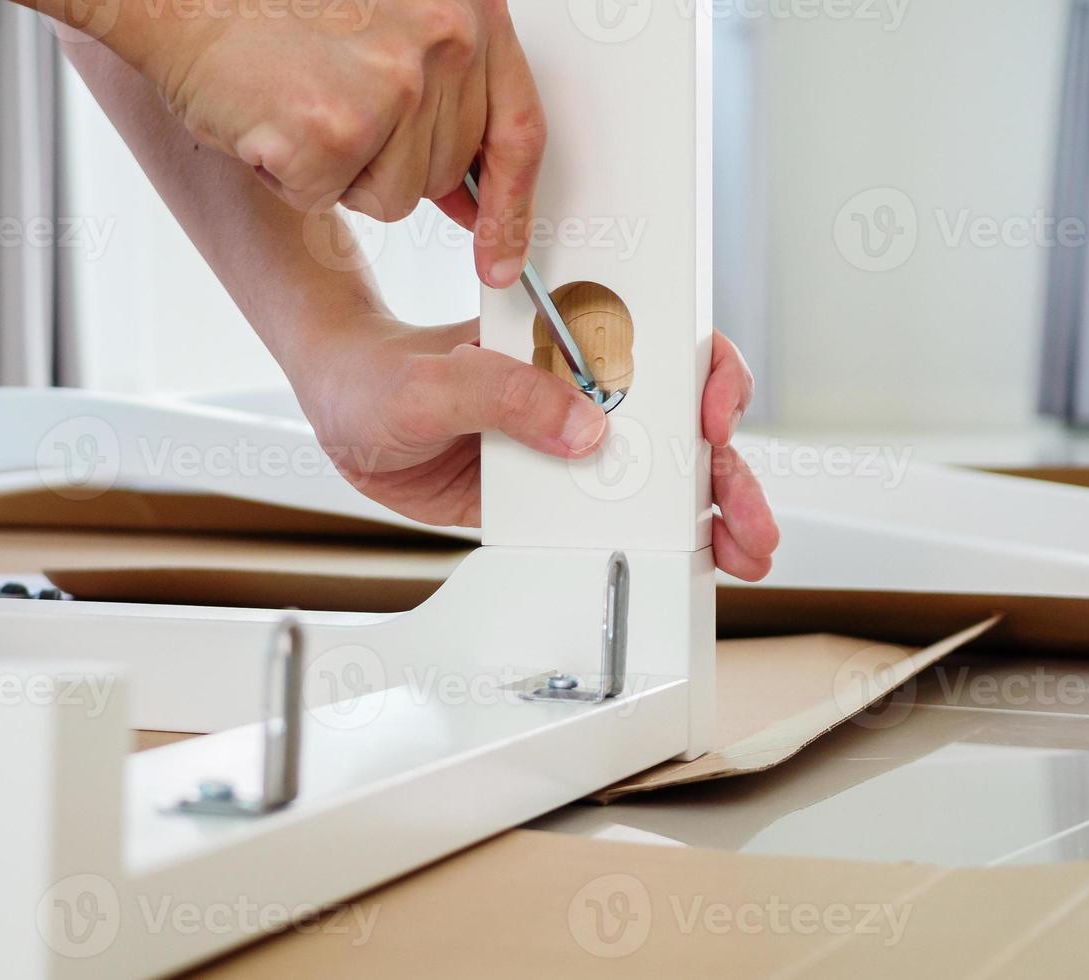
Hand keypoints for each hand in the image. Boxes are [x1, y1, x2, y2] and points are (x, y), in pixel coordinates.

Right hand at [123, 0, 544, 287]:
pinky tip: (272, 116)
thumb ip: (441, 94)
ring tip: (299, 101)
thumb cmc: (268, 3)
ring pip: (396, 196)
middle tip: (332, 104)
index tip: (503, 257)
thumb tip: (469, 194)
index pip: (519, 130)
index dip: (512, 206)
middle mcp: (445, 38)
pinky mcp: (340, 128)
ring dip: (341, 171)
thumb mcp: (387, 23)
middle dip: (388, 162)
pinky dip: (292, 174)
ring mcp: (396, 84)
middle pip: (446, 171)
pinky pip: (332, 197)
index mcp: (467, 6)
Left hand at [291, 316, 779, 579]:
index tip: (710, 415)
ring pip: (659, 474)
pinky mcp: (552, 491)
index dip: (706, 375)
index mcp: (565, 339)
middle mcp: (581, 387)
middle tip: (746, 514)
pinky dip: (657, 538)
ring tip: (740, 550)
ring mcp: (570, 442)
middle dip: (727, 467)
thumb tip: (580, 428)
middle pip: (679, 421)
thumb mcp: (431, 383)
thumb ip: (501, 393)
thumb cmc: (380, 373)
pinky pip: (613, 513)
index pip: (663, 344)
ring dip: (711, 510)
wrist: (342, 413)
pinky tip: (689, 559)